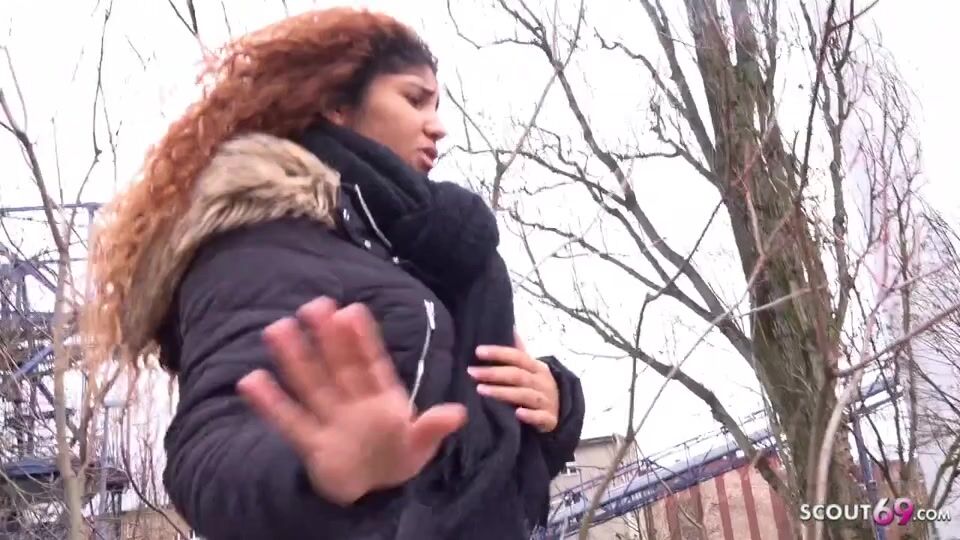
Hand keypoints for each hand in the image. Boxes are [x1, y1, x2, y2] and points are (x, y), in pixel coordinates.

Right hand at [236, 298, 466, 505]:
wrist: (373, 489)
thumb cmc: (398, 455)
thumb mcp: (420, 444)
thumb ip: (433, 428)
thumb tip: (458, 413)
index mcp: (382, 397)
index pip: (371, 363)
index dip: (362, 339)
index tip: (351, 310)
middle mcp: (353, 401)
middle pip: (337, 367)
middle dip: (327, 338)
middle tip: (314, 305)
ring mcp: (330, 419)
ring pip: (311, 385)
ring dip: (295, 359)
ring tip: (278, 329)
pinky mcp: (311, 443)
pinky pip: (289, 421)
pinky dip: (270, 403)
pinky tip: (251, 380)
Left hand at [468, 332, 559, 432]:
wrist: (562, 412)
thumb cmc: (538, 387)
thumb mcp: (531, 369)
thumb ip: (519, 352)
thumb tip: (509, 327)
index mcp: (536, 367)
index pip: (518, 356)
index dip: (499, 353)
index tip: (478, 351)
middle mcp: (542, 382)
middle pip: (517, 375)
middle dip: (494, 373)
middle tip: (472, 372)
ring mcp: (546, 401)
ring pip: (525, 395)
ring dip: (503, 392)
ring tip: (481, 390)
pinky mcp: (549, 419)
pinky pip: (540, 417)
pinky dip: (530, 415)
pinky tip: (517, 413)